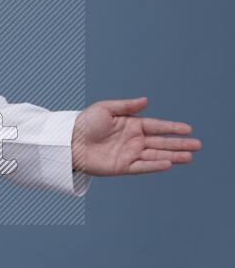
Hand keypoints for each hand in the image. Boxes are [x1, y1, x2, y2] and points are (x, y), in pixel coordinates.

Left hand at [71, 96, 201, 176]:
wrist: (69, 142)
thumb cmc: (84, 123)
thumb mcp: (105, 109)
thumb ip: (126, 106)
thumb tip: (146, 100)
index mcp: (131, 125)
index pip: (157, 126)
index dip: (173, 128)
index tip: (189, 129)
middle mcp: (133, 140)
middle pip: (161, 142)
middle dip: (180, 144)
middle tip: (198, 145)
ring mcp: (129, 154)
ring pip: (156, 155)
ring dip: (173, 156)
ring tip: (189, 157)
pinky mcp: (122, 167)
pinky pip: (143, 166)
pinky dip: (155, 165)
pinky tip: (169, 163)